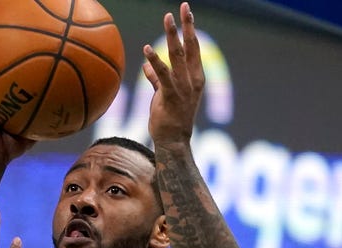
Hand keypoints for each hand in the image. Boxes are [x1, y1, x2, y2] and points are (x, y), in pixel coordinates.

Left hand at [142, 2, 202, 145]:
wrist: (173, 141)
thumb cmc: (168, 119)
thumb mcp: (163, 95)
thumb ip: (156, 80)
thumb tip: (147, 67)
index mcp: (194, 77)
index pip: (194, 48)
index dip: (190, 29)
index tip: (186, 13)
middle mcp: (192, 80)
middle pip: (190, 46)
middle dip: (187, 25)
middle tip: (184, 6)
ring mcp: (184, 88)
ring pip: (178, 56)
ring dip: (172, 35)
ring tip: (168, 18)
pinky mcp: (171, 96)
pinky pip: (162, 75)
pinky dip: (155, 61)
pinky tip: (147, 49)